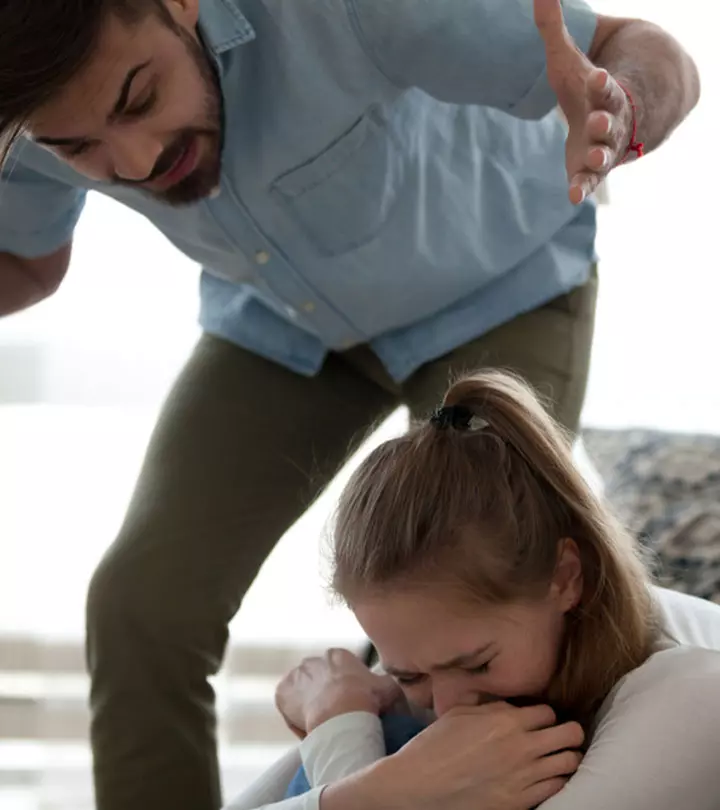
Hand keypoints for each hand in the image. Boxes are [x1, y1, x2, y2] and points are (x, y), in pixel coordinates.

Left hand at [275, 648, 402, 737]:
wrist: (341, 715)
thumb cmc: (368, 700)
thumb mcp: (389, 687)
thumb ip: (388, 683)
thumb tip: (392, 686)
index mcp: (337, 655)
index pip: (338, 673)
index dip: (344, 693)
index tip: (349, 708)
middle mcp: (314, 659)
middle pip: (318, 681)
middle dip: (324, 697)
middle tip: (334, 719)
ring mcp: (296, 674)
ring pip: (302, 693)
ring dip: (308, 706)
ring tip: (321, 727)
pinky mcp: (282, 691)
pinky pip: (288, 705)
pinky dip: (295, 716)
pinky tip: (309, 728)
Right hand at [323, 702, 583, 809]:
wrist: (420, 786)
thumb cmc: (434, 747)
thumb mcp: (460, 714)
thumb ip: (491, 707)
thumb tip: (511, 707)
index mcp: (506, 721)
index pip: (548, 711)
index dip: (544, 714)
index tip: (537, 720)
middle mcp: (522, 747)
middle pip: (571, 734)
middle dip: (568, 732)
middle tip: (559, 736)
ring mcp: (524, 777)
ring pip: (570, 762)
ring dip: (565, 757)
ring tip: (554, 757)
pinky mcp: (521, 802)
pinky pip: (557, 789)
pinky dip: (555, 781)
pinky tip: (542, 778)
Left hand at [534, 0, 633, 203]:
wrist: (607, 119)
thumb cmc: (583, 88)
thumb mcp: (566, 59)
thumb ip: (552, 29)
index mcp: (604, 93)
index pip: (606, 86)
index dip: (602, 83)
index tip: (598, 77)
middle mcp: (609, 121)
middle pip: (611, 121)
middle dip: (605, 121)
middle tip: (598, 122)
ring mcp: (603, 148)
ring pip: (605, 154)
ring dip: (599, 158)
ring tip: (592, 161)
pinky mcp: (590, 170)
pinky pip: (589, 181)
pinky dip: (582, 188)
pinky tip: (573, 198)